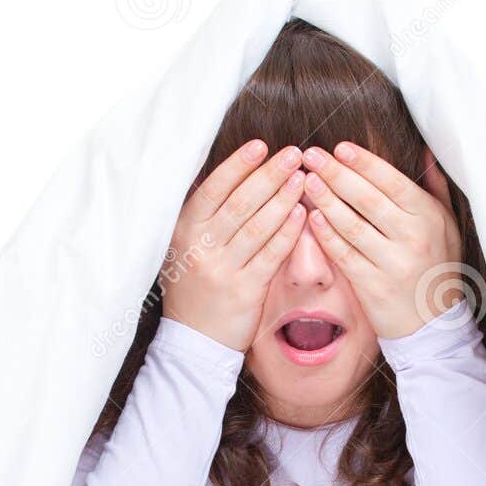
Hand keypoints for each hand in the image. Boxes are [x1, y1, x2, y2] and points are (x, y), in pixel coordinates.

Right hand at [160, 141, 305, 351]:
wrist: (193, 340)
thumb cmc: (194, 286)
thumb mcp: (182, 246)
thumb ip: (201, 214)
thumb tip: (220, 171)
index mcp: (183, 230)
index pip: (213, 189)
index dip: (238, 165)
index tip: (260, 146)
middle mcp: (200, 247)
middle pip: (240, 203)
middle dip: (269, 175)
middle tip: (293, 154)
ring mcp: (221, 269)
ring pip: (257, 226)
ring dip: (283, 199)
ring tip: (303, 178)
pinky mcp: (244, 291)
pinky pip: (270, 255)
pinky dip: (288, 232)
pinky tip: (303, 214)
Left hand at [300, 143, 463, 339]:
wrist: (434, 325)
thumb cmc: (437, 267)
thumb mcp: (447, 225)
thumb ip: (435, 188)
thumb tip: (426, 151)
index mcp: (429, 217)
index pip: (392, 181)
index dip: (364, 162)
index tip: (339, 147)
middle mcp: (413, 238)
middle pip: (367, 199)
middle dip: (336, 173)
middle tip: (311, 155)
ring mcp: (392, 263)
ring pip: (351, 225)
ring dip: (325, 200)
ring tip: (306, 181)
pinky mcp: (373, 286)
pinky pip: (344, 255)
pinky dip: (326, 235)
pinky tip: (310, 217)